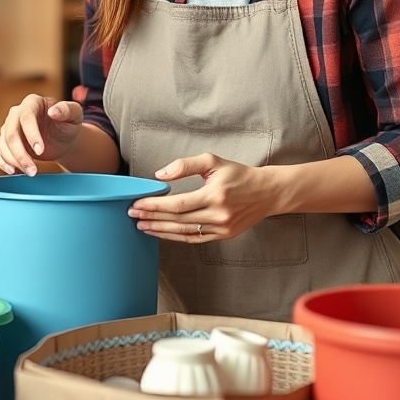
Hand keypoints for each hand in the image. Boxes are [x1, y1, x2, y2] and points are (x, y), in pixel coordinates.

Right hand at [0, 95, 82, 175]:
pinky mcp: (5, 143)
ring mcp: (8, 128)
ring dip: (14, 161)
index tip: (41, 151)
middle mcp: (16, 113)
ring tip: (31, 172)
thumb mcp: (74, 115)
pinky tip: (14, 171)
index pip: (26, 117)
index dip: (31, 135)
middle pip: (11, 133)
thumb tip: (53, 111)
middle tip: (33, 170)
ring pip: (3, 145)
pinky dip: (3, 163)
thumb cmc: (68, 125)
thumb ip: (68, 109)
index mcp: (32, 102)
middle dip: (20, 153)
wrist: (62, 139)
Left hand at [127, 153, 273, 242]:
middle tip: (132, 215)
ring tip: (142, 226)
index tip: (137, 204)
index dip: (154, 206)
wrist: (267, 192)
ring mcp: (222, 228)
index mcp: (215, 195)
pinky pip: (195, 239)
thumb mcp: (213, 161)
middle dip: (152, 218)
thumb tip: (160, 175)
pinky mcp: (224, 236)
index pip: (177, 204)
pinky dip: (176, 237)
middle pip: (177, 220)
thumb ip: (185, 165)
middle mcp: (218, 214)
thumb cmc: (238, 174)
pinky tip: (162, 232)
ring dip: (160, 230)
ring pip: (184, 232)